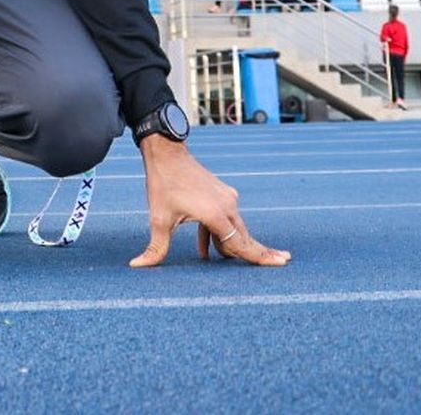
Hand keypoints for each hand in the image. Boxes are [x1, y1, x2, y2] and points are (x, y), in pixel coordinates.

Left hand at [130, 135, 290, 268]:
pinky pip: (225, 219)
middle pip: (244, 237)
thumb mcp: (158, 219)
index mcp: (216, 215)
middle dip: (256, 253)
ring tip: (230, 262)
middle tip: (281, 262)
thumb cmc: (163, 184)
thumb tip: (137, 266)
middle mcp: (227, 206)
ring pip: (234, 229)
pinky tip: (209, 250)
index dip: (261, 256)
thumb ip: (155, 247)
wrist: (167, 153)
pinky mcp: (221, 194)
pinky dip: (219, 234)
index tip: (283, 261)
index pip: (242, 243)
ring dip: (229, 245)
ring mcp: (226, 198)